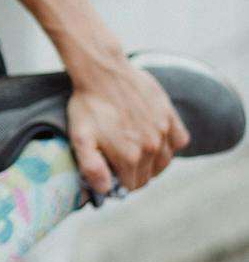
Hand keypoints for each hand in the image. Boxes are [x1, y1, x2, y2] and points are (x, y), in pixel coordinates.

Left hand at [66, 56, 189, 197]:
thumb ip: (92, 169)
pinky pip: (180, 140)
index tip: (113, 173)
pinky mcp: (169, 115)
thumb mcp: (80, 139)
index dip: (121, 183)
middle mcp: (151, 147)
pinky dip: (171, 143)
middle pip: (149, 175)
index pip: (133, 186)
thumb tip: (107, 190)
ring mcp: (163, 131)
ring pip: (165, 161)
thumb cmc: (88, 105)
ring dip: (153, 161)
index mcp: (129, 157)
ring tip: (136, 148)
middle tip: (121, 159)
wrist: (102, 71)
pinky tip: (155, 137)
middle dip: (136, 172)